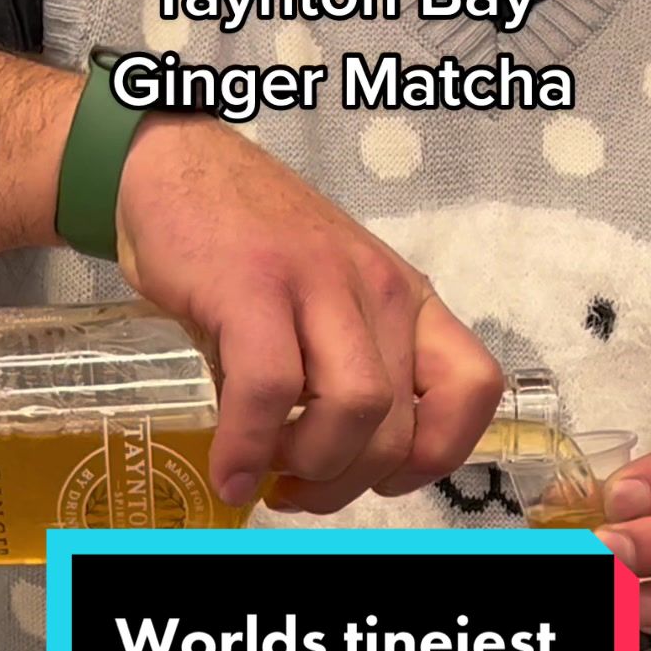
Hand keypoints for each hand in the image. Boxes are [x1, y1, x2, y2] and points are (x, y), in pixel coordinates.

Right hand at [116, 116, 502, 510]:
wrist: (177, 162)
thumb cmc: (247, 249)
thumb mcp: (321, 307)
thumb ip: (335, 376)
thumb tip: (320, 472)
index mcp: (407, 299)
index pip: (473, 387)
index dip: (438, 455)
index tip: (384, 481)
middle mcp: (379, 289)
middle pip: (400, 426)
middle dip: (347, 484)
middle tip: (295, 489)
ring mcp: (320, 281)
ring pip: (355, 411)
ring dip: (309, 466)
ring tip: (265, 469)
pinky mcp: (254, 284)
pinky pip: (269, 390)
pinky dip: (247, 449)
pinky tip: (228, 470)